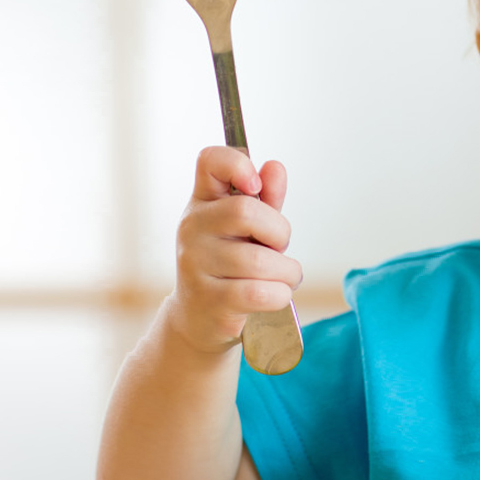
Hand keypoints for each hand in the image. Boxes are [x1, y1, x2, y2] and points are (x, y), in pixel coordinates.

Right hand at [169, 146, 302, 354]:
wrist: (200, 318)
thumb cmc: (231, 265)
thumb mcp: (249, 228)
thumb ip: (266, 198)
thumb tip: (274, 167)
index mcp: (203, 201)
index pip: (210, 161)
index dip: (238, 164)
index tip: (255, 186)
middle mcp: (192, 228)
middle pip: (246, 211)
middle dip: (279, 232)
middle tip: (277, 248)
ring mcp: (196, 264)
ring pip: (261, 260)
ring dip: (287, 272)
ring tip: (282, 277)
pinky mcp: (210, 300)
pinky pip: (262, 293)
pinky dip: (281, 295)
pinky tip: (276, 295)